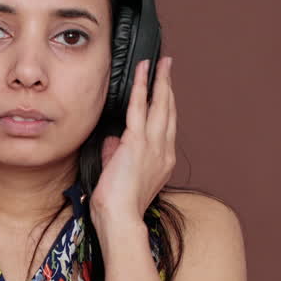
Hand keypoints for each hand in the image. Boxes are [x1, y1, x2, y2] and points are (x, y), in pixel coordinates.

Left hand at [89, 56, 175, 239]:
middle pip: (169, 110)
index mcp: (162, 160)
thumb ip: (116, 154)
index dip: (165, 104)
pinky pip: (140, 107)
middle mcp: (164, 151)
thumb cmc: (117, 204)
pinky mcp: (138, 142)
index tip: (164, 89)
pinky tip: (143, 72)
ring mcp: (154, 146)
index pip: (166, 126)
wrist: (119, 218)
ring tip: (161, 62)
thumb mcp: (118, 174)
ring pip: (160, 105)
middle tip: (168, 66)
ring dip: (160, 81)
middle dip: (168, 86)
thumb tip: (112, 140)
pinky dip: (141, 87)